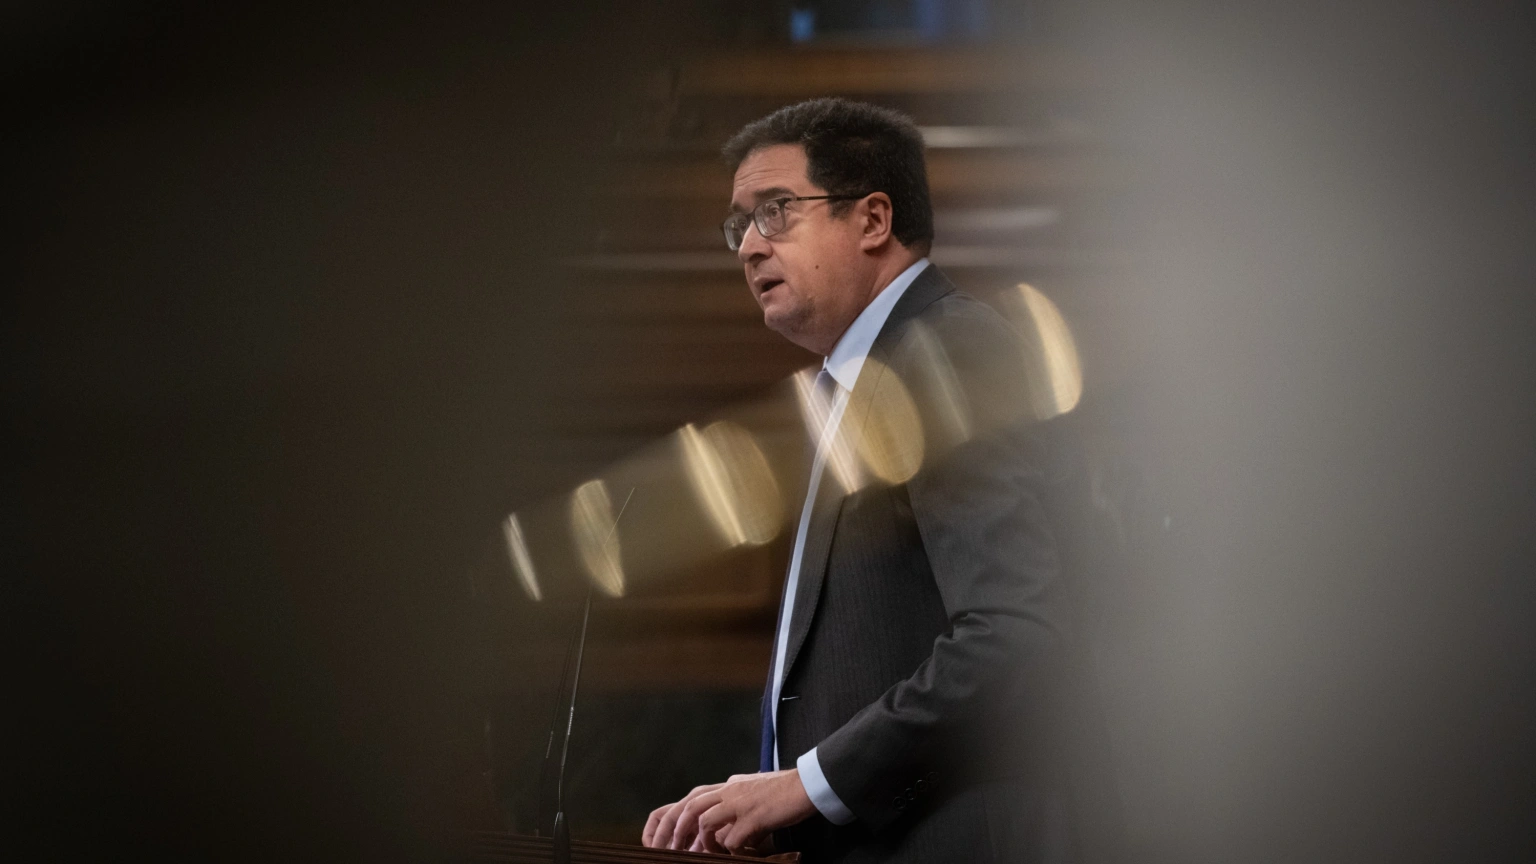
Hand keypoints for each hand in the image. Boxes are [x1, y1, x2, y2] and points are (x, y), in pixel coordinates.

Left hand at [641, 769, 815, 854]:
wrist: (809, 784)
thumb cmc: (784, 793)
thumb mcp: (752, 794)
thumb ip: (733, 807)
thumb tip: (721, 833)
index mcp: (727, 786)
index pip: (690, 800)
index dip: (671, 820)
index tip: (663, 841)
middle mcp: (729, 791)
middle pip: (688, 808)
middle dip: (673, 832)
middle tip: (668, 852)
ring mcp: (740, 803)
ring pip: (704, 821)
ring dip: (703, 842)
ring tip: (708, 855)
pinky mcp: (754, 816)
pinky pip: (732, 838)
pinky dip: (731, 849)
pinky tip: (742, 853)